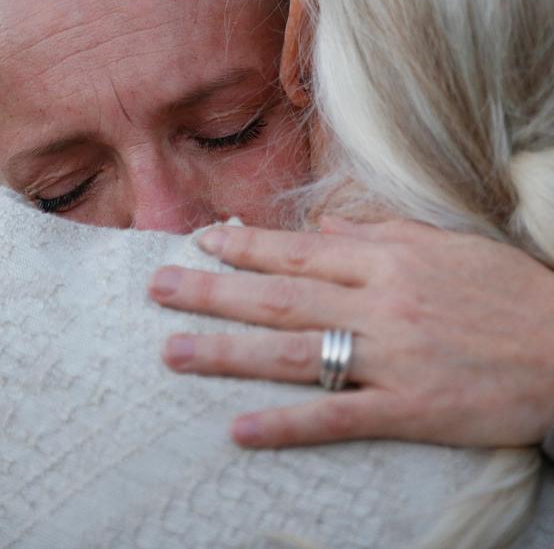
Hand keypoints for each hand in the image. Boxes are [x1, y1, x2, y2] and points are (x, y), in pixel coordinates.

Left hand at [148, 218, 553, 448]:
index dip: (245, 247)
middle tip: (157, 288)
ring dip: (229, 352)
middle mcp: (378, 302)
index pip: (299, 252)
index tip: (199, 241)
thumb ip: (378, 233)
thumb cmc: (504, 289)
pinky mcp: (409, 408)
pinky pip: (338, 415)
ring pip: (295, 352)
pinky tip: (240, 430)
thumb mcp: (443, 243)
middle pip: (280, 297)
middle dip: (214, 290)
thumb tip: (324, 230)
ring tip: (173, 351)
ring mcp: (391, 356)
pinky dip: (287, 422)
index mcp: (386, 260)